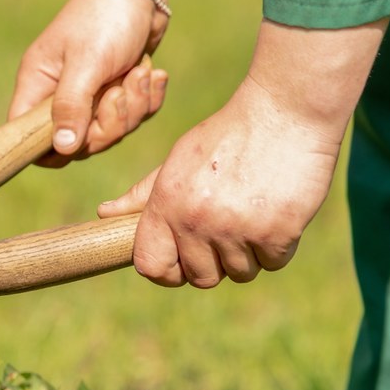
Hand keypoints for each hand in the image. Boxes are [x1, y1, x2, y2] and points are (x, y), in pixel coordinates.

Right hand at [8, 0, 168, 167]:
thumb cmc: (104, 19)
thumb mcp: (86, 63)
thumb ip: (71, 106)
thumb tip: (62, 149)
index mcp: (38, 86)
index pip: (27, 136)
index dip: (50, 147)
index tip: (80, 137)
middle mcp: (58, 94)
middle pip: (78, 143)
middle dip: (108, 125)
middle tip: (120, 94)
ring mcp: (89, 95)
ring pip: (109, 132)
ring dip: (133, 107)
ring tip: (140, 73)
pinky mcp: (117, 92)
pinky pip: (132, 117)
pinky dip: (147, 99)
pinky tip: (152, 73)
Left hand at [99, 76, 340, 285]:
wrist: (284, 112)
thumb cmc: (228, 136)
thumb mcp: (179, 159)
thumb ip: (145, 194)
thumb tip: (105, 213)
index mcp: (167, 202)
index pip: (150, 265)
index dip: (165, 272)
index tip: (181, 264)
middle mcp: (197, 219)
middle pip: (200, 278)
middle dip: (214, 263)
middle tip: (227, 231)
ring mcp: (236, 229)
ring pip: (240, 273)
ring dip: (249, 253)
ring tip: (253, 214)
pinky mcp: (277, 233)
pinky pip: (273, 263)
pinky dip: (278, 246)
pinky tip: (277, 211)